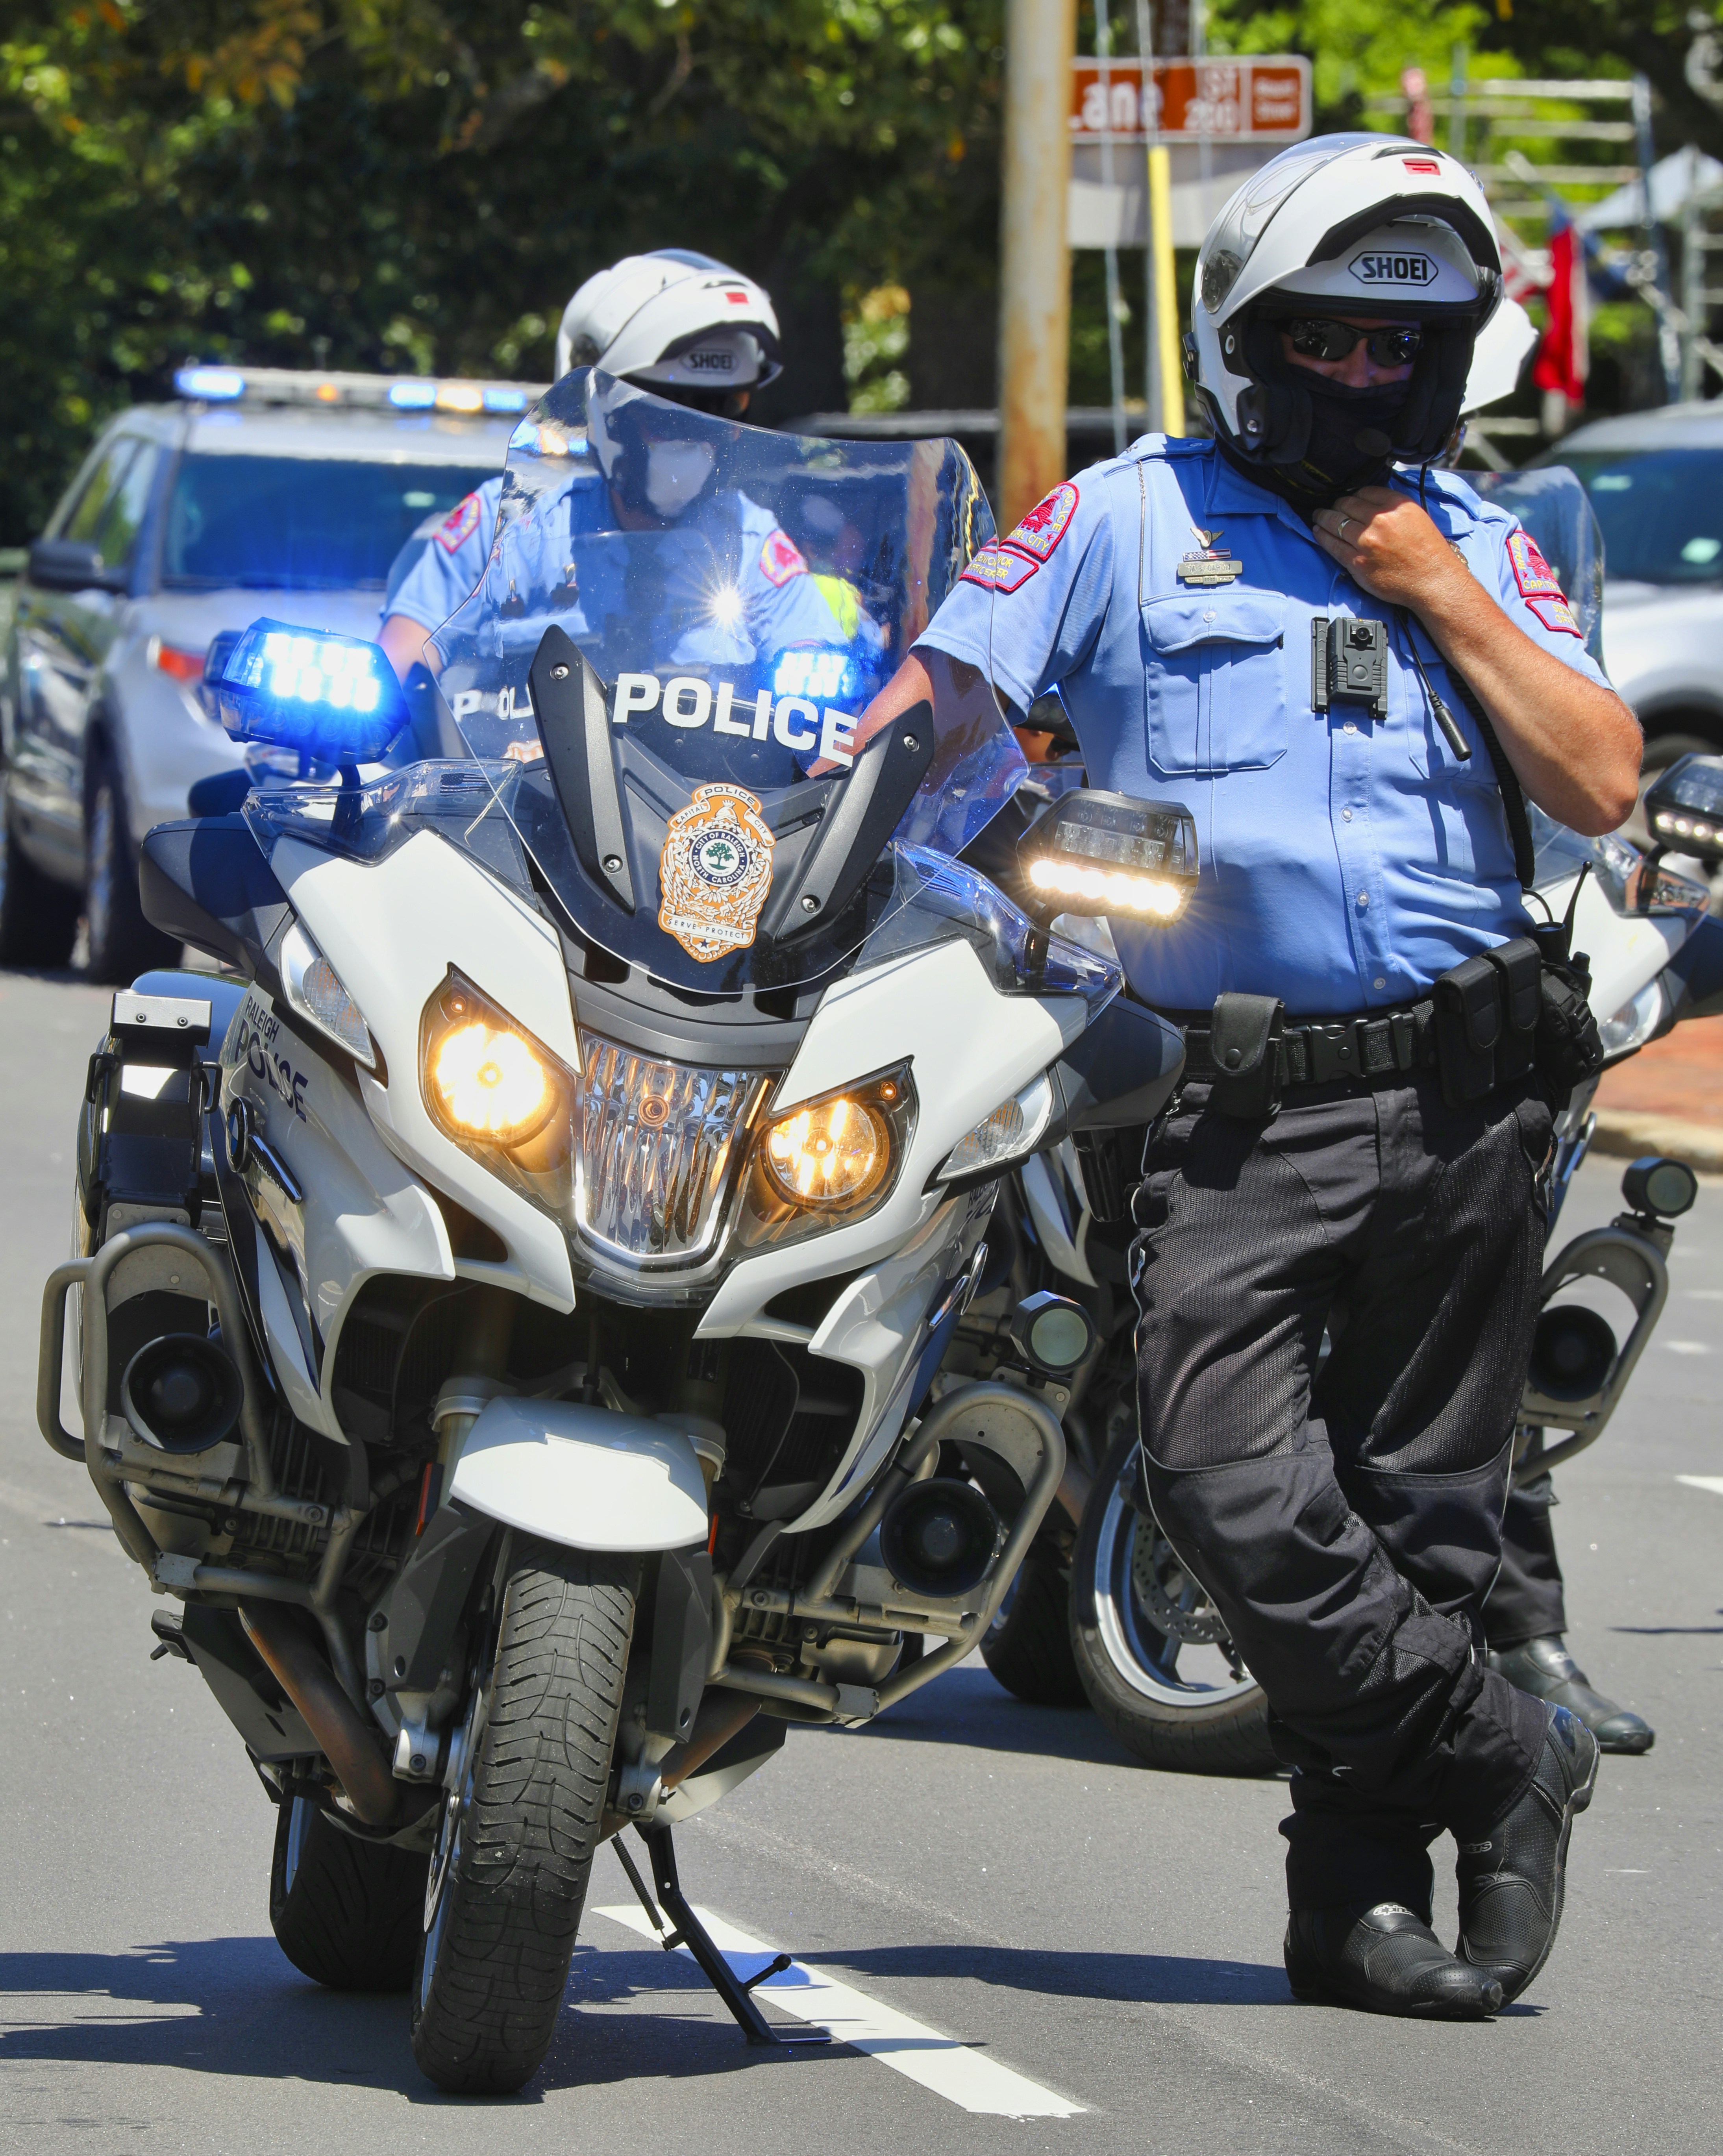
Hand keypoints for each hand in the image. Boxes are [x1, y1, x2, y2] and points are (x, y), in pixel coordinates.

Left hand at [1310, 487, 1470, 612]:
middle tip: (1329, 507)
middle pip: (1347, 505)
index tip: (1349, 499)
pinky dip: (1322, 536)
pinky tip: (1317, 531)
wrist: (1432, 580)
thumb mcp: (1415, 516)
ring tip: (1318, 516)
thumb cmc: (1428, 552)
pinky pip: (1333, 545)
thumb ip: (1392, 506)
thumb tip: (1370, 501)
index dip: (1353, 495)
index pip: (1365, 492)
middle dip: (1336, 505)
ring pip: (1335, 523)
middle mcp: (1380, 520)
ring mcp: (1367, 541)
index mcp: (1396, 505)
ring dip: (1323, 518)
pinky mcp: (1357, 562)